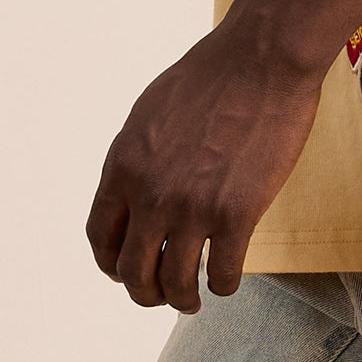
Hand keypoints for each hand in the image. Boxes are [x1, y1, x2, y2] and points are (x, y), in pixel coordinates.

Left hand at [86, 12, 326, 310]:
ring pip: (175, 284)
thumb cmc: (211, 77)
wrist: (261, 61)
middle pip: (132, 272)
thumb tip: (133, 194)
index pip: (100, 238)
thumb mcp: (150, 114)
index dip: (111, 264)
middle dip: (144, 293)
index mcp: (123, 166)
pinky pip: (220, 273)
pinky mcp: (236, 214)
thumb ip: (137, 159)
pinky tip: (225, 280)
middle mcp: (150, 194)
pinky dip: (221, 286)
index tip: (126, 271)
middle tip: (160, 296)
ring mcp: (192, 207)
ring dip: (181, 300)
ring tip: (191, 300)